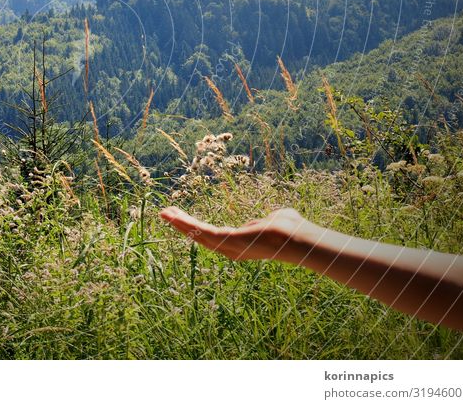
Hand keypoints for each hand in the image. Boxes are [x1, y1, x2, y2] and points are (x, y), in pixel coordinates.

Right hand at [159, 206, 310, 262]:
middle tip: (166, 214)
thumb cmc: (292, 229)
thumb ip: (267, 220)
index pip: (212, 236)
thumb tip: (273, 217)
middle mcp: (231, 250)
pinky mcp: (228, 241)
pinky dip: (186, 223)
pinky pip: (202, 231)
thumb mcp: (275, 220)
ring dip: (179, 223)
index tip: (183, 218)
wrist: (298, 238)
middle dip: (182, 225)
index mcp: (240, 246)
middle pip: (200, 237)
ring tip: (164, 212)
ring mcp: (229, 247)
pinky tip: (174, 215)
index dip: (196, 228)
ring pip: (198, 234)